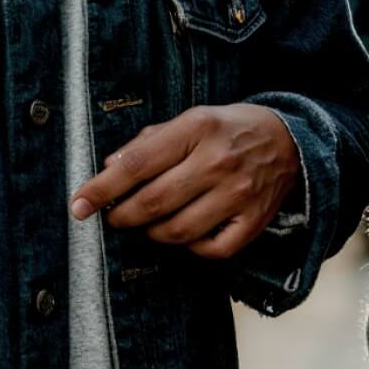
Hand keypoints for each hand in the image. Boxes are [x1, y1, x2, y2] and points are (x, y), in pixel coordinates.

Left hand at [67, 104, 297, 259]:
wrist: (291, 142)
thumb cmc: (228, 129)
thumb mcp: (190, 119)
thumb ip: (149, 142)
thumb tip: (109, 167)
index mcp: (198, 128)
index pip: (137, 164)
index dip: (101, 188)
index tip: (78, 205)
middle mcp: (218, 161)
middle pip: (153, 203)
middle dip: (122, 216)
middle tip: (114, 217)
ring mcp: (239, 194)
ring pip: (177, 231)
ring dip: (152, 233)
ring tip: (149, 223)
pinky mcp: (254, 222)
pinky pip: (209, 249)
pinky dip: (189, 247)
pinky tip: (185, 232)